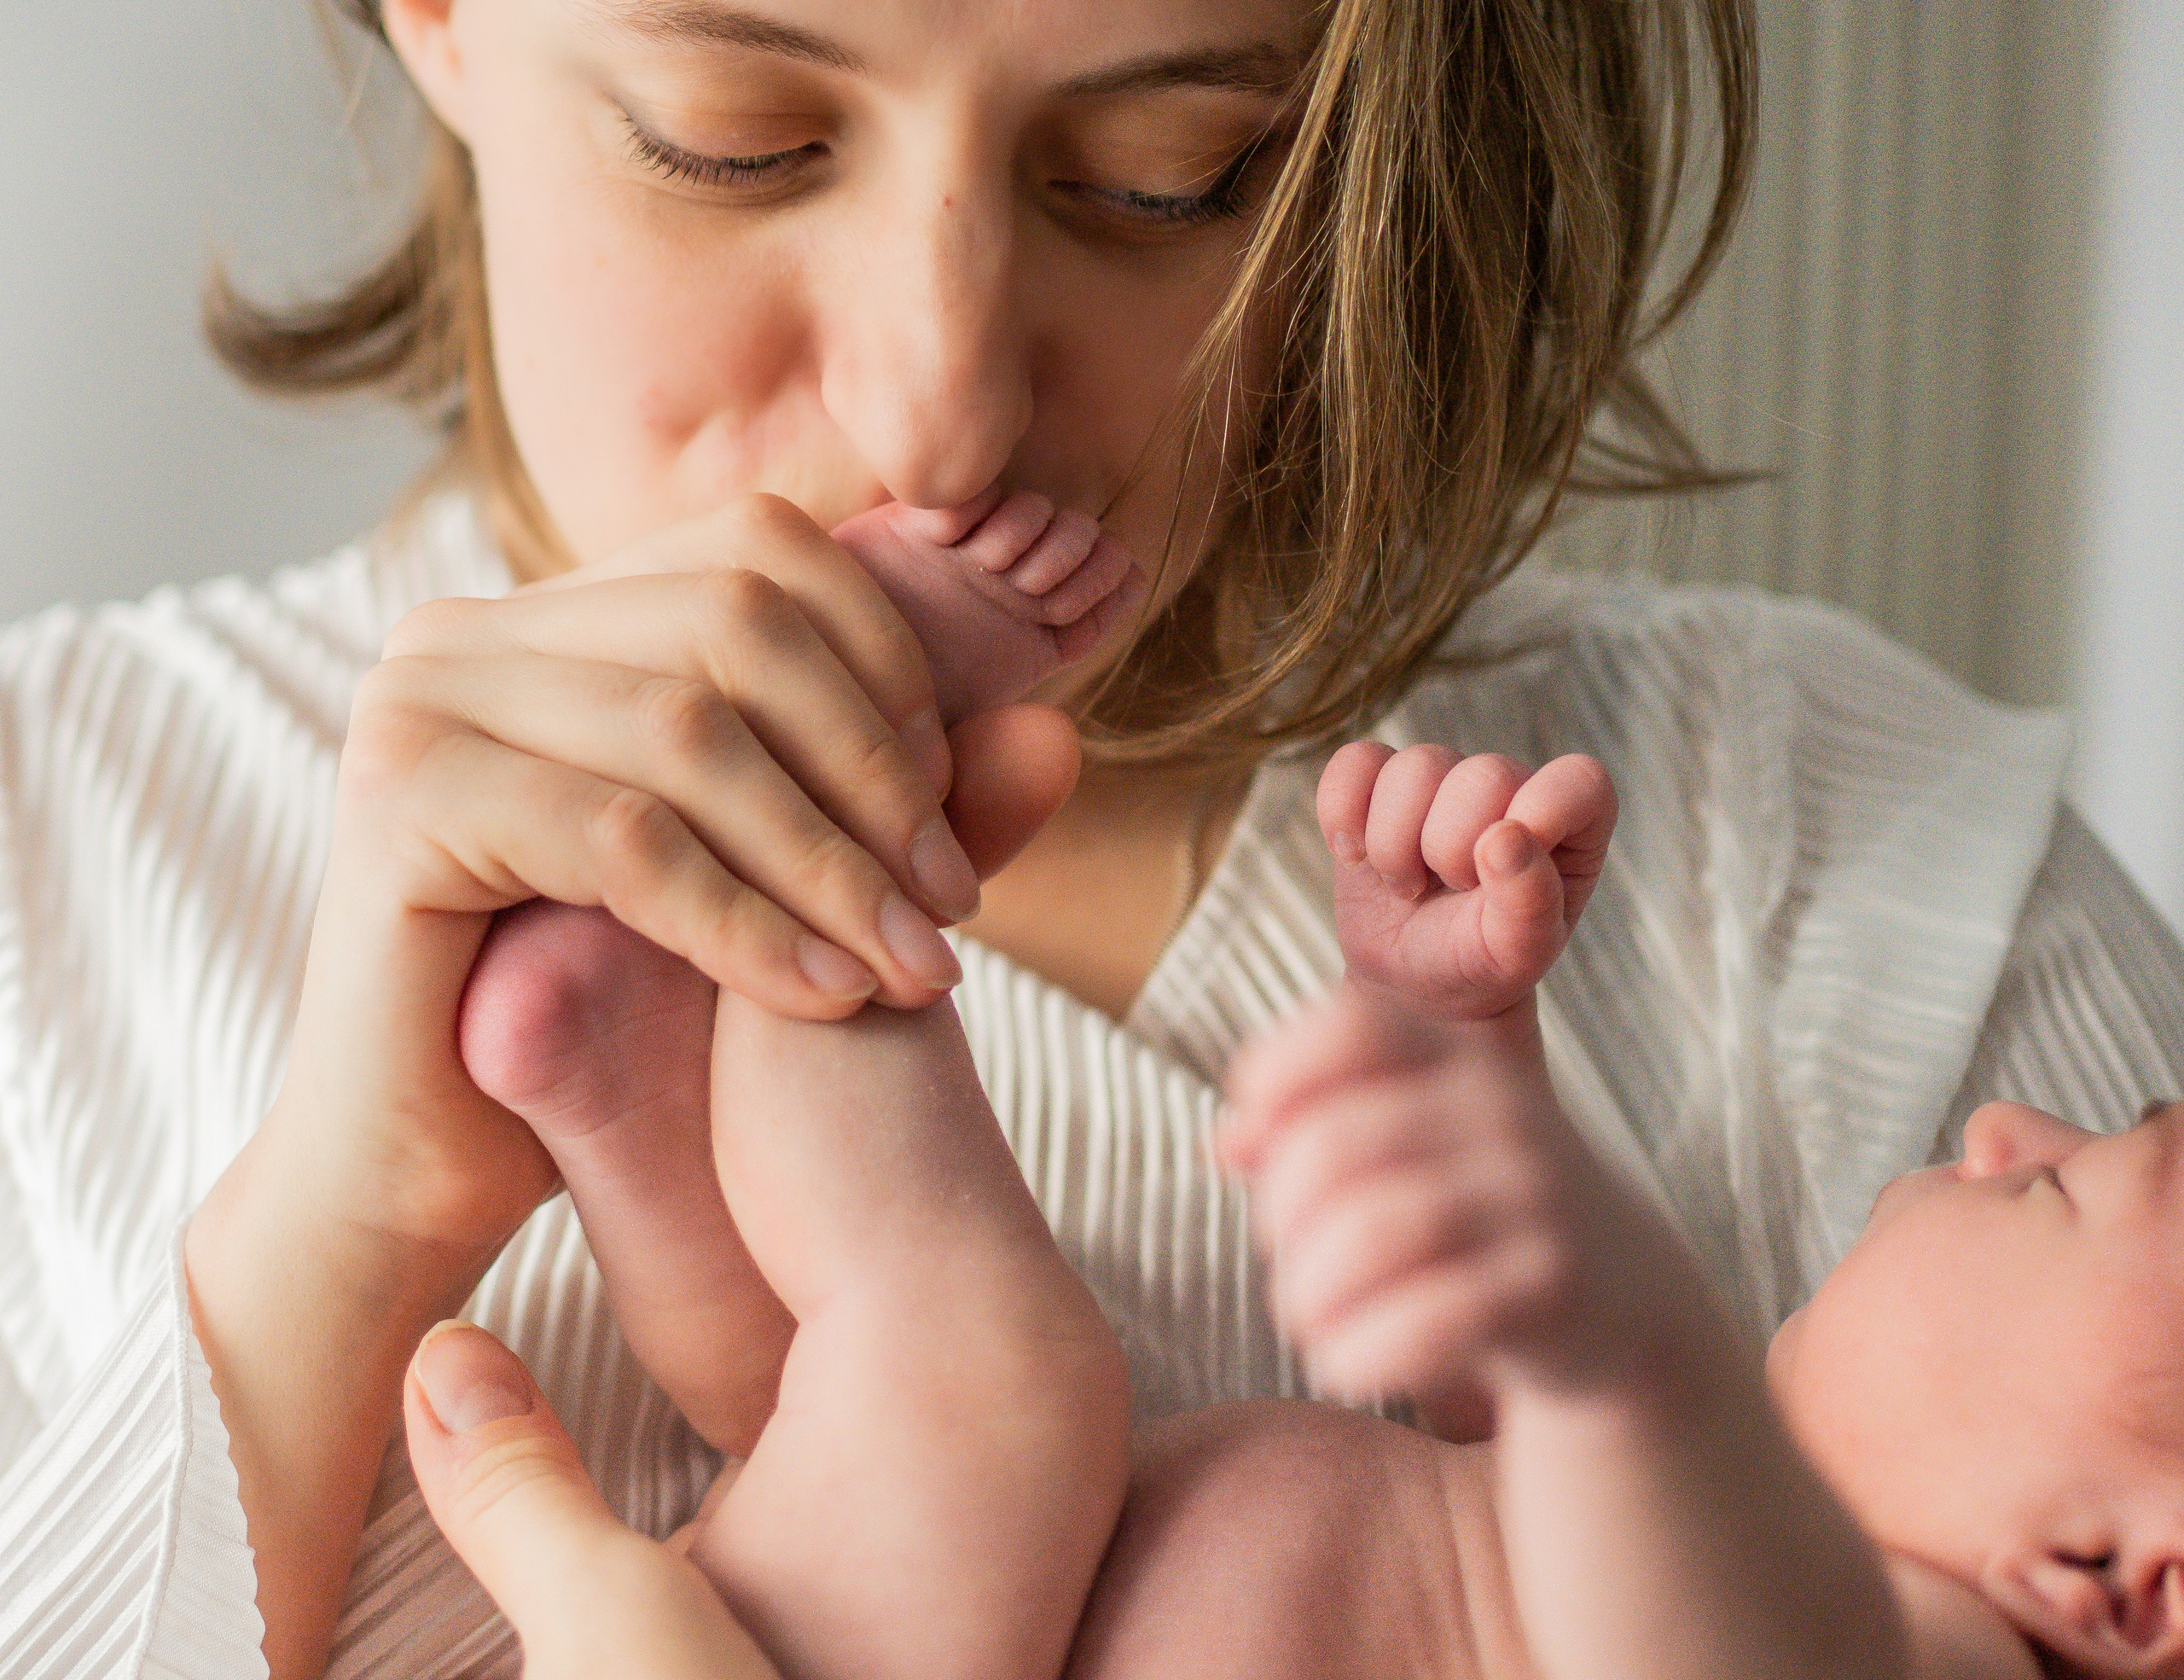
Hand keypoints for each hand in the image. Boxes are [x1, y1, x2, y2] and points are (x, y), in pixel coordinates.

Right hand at [181, 492, 1002, 1678]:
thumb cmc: (606, 1022)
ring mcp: (422, 699)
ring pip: (691, 730)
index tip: (950, 812)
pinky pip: (624, 839)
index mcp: (561, 614)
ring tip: (912, 970)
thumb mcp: (772, 887)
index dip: (888, 665)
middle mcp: (476, 626)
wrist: (427, 1163)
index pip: (766, 551)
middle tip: (951, 903)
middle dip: (876, 764)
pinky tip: (824, 997)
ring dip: (832, 859)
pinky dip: (746, 921)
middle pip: (739, 619)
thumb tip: (1056, 733)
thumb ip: (899, 814)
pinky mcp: (399, 801)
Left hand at [1220, 984, 1681, 1411]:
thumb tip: (1228, 1140)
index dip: (1273, 1074)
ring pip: (1364, 1238)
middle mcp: (1500, 1110)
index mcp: (1454, 1057)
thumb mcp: (1410, 1142)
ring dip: (1304, 1298)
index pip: (1347, 1024)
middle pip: (1326, 1149)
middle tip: (1289, 1269)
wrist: (1623, 1299)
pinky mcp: (1551, 1287)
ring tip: (1308, 1322)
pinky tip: (1348, 1365)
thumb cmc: (1476, 1211)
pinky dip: (1356, 1355)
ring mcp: (1533, 1195)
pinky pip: (1420, 1323)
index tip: (1257, 1146)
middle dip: (1278, 1226)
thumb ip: (1311, 1125)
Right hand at [1317, 744, 1614, 1020]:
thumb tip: (1506, 834)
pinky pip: (1354, 762)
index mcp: (1570, 822)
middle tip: (1452, 892)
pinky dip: (1342, 812)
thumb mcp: (1518, 952)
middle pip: (1482, 774)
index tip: (1501, 868)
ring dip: (1394, 844)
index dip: (1543, 812)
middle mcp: (1511, 788)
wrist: (1416, 981)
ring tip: (1407, 886)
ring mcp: (1443, 779)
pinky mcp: (1381, 782)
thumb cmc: (1481, 963)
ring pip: (1413, 767)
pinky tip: (1355, 856)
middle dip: (1452, 848)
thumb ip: (1529, 900)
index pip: (1579, 781)